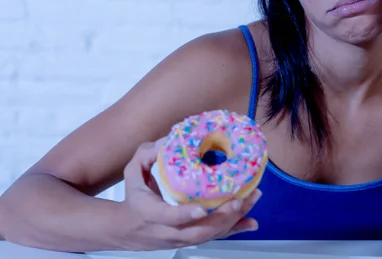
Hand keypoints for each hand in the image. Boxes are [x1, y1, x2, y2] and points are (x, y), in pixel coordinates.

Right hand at [118, 139, 261, 250]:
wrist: (130, 229)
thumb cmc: (135, 198)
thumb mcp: (133, 174)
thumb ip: (145, 156)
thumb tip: (164, 143)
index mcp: (151, 213)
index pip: (168, 217)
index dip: (184, 215)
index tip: (201, 209)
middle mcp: (169, 230)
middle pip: (197, 232)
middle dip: (221, 218)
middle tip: (239, 200)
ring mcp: (183, 237)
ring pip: (210, 234)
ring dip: (233, 220)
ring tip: (251, 199)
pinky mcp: (193, 239)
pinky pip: (216, 236)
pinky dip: (235, 229)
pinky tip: (251, 222)